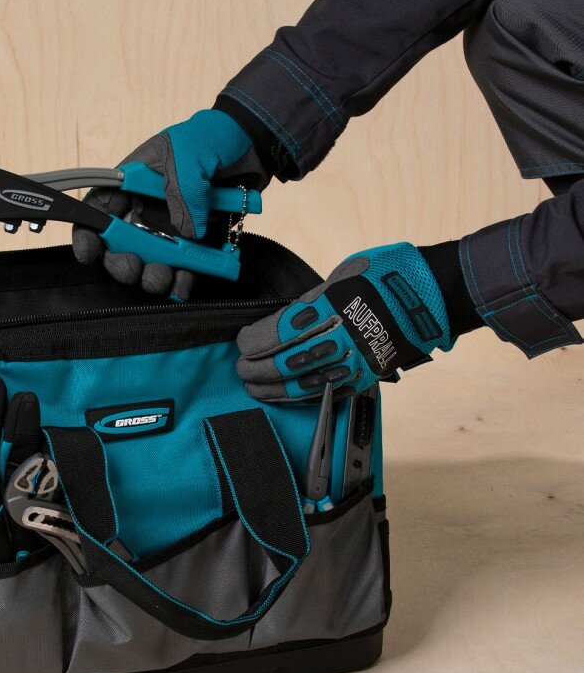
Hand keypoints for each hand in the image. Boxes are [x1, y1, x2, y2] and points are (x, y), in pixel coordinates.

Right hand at [72, 109, 264, 300]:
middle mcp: (144, 210)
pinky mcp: (193, 245)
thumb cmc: (212, 138)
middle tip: (135, 267)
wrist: (252, 146)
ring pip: (148, 265)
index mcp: (130, 184)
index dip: (87, 234)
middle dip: (122, 264)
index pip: (97, 211)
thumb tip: (187, 234)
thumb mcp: (189, 156)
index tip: (90, 253)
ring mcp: (168, 230)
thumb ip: (182, 193)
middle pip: (118, 247)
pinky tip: (183, 283)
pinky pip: (180, 271)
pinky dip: (181, 283)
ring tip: (164, 278)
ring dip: (152, 278)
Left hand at [236, 243, 454, 400]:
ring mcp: (355, 362)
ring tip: (255, 388)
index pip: (277, 334)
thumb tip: (284, 318)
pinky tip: (284, 396)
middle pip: (286, 364)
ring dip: (273, 389)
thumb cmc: (383, 275)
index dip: (253, 342)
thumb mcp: (340, 276)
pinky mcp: (366, 377)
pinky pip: (326, 393)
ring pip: (303, 385)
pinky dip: (300, 397)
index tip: (241, 342)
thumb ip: (310, 300)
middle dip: (257, 369)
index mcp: (330, 309)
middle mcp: (341, 340)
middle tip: (241, 369)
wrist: (431, 294)